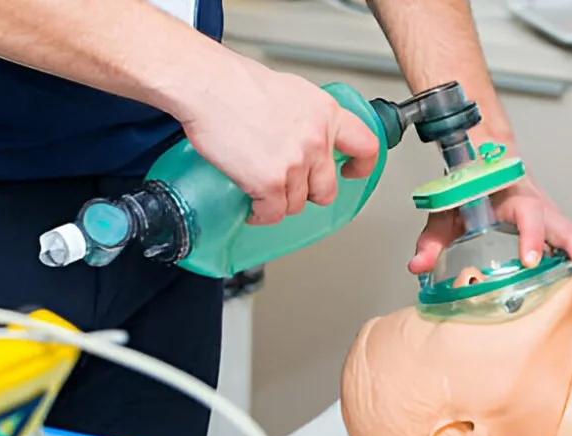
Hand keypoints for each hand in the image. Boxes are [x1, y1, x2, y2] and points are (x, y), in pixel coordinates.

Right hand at [173, 56, 380, 225]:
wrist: (206, 85)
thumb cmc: (236, 84)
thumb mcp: (290, 91)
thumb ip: (309, 117)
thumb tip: (311, 136)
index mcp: (326, 114)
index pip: (365, 146)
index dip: (362, 165)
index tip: (352, 171)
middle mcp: (317, 139)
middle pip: (326, 188)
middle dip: (308, 192)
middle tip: (289, 185)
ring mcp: (296, 163)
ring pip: (297, 204)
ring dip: (279, 202)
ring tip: (263, 190)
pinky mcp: (271, 182)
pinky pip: (273, 214)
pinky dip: (261, 214)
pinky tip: (253, 205)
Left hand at [407, 171, 571, 308]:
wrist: (485, 165)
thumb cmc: (470, 190)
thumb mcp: (446, 211)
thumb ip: (431, 238)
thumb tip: (418, 266)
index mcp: (515, 199)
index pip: (530, 215)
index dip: (532, 237)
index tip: (530, 261)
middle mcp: (541, 210)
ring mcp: (552, 222)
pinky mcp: (555, 234)